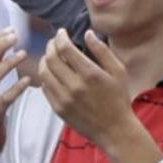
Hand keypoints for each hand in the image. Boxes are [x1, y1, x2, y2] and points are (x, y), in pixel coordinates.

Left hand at [38, 29, 131, 145]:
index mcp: (90, 74)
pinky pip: (45, 88)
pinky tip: (52, 74)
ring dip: (45, 60)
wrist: (114, 130)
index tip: (61, 32)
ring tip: (50, 56)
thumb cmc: (119, 99)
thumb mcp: (118, 71)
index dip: (60, 37)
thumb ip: (102, 51)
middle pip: (51, 59)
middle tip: (54, 42)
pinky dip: (45, 77)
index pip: (66, 48)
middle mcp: (74, 86)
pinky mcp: (58, 109)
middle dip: (50, 46)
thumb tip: (87, 33)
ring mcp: (64, 99)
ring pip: (44, 73)